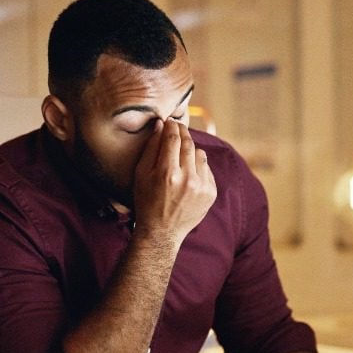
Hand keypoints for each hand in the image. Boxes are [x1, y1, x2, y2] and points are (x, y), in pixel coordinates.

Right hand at [131, 119, 216, 245]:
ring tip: (180, 154)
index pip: (173, 139)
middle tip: (177, 127)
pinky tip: (187, 172)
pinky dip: (198, 166)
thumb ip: (150, 148)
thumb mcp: (141, 175)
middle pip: (188, 143)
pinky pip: (207, 169)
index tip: (170, 120)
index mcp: (167, 174)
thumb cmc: (146, 202)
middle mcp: (187, 179)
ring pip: (200, 154)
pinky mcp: (211, 193)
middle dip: (182, 132)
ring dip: (190, 150)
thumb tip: (160, 125)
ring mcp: (202, 187)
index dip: (172, 126)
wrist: (162, 232)